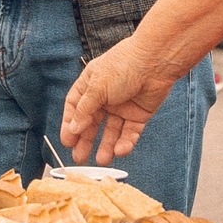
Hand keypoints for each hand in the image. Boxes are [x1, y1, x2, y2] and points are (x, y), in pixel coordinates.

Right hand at [59, 34, 177, 164]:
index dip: (70, 124)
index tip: (67, 141)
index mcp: (91, 85)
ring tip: (102, 160)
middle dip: (86, 140)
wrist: (155, 62)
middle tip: (80, 158)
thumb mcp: (97, 87)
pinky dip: (125, 142)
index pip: (75, 107)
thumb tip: (74, 127)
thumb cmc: (123, 66)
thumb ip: (84, 109)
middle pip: (92, 123)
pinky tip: (120, 150)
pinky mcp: (139, 115)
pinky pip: (130, 132)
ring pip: (111, 131)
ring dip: (106, 145)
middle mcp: (105, 97)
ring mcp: (122, 107)